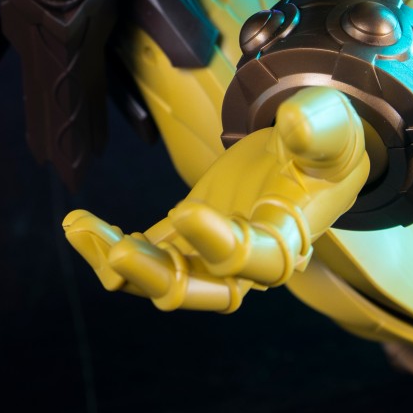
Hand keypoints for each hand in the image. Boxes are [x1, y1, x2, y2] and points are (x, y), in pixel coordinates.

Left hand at [64, 87, 367, 312]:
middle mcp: (250, 260)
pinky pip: (145, 254)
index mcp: (291, 235)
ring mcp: (212, 255)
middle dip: (156, 277)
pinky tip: (79, 224)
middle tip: (116, 254)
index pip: (259, 258)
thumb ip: (319, 126)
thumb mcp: (334, 126)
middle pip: (203, 290)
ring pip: (163, 278)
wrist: (310, 154)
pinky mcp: (184, 239)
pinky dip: (109, 247)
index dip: (222, 243)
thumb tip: (295, 122)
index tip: (187, 211)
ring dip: (119, 262)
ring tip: (79, 228)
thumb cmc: (327, 142)